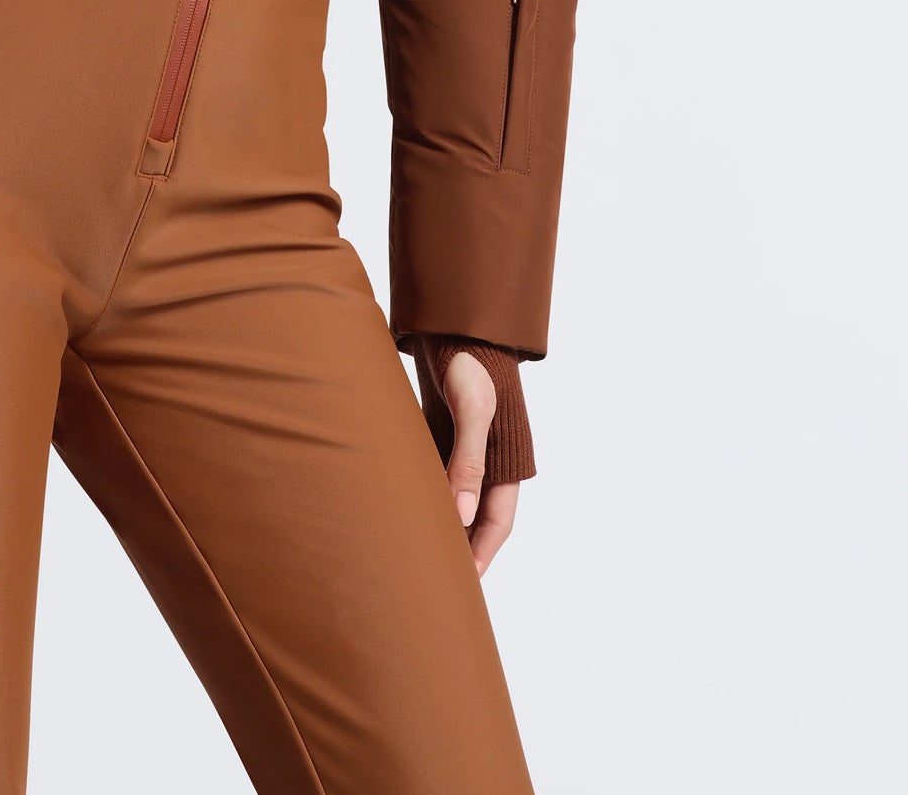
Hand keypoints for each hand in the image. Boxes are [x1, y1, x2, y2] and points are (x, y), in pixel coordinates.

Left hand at [424, 343, 519, 577]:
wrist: (457, 322)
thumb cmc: (472, 362)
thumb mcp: (474, 410)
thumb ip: (468, 461)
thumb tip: (463, 515)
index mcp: (507, 462)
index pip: (498, 522)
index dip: (483, 554)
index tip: (464, 584)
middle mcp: (487, 461)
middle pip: (475, 518)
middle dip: (460, 548)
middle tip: (434, 578)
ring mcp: (463, 449)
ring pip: (452, 498)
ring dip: (438, 522)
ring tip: (413, 551)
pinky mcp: (440, 434)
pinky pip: (433, 474)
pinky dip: (422, 493)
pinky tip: (400, 508)